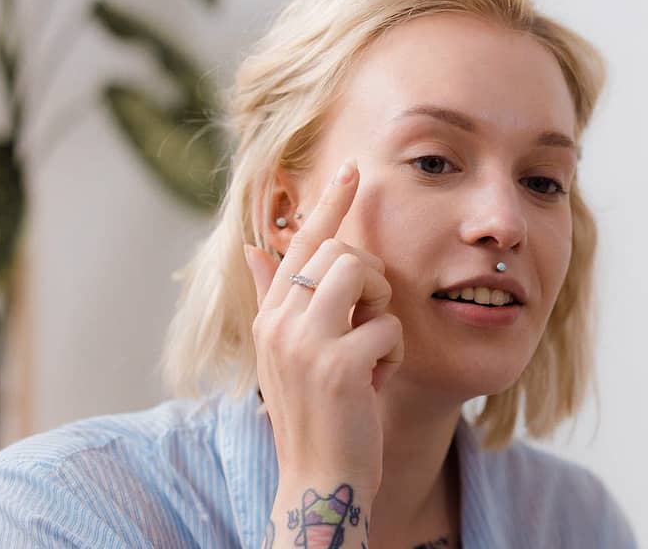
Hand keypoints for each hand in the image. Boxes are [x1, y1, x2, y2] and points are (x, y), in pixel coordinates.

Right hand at [244, 159, 397, 545]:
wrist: (319, 478)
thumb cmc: (315, 414)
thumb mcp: (289, 353)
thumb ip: (275, 298)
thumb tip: (255, 246)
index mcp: (271, 317)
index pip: (301, 244)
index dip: (329, 204)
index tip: (352, 169)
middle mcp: (280, 323)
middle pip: (340, 252)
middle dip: (371, 279)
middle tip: (370, 322)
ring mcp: (305, 342)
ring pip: (361, 275)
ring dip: (380, 311)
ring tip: (369, 351)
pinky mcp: (338, 364)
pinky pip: (388, 327)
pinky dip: (392, 355)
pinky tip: (375, 384)